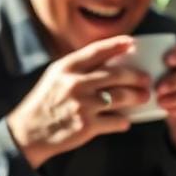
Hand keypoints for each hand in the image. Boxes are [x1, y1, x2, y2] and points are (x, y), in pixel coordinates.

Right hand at [7, 37, 151, 167]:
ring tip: (143, 97)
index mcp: (67, 68)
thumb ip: (79, 68)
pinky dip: (124, 121)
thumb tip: (112, 59)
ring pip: (121, 97)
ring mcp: (82, 105)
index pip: (97, 51)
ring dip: (137, 97)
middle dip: (137, 76)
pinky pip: (116, 121)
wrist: (29, 132)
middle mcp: (75, 83)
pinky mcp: (87, 126)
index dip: (117, 45)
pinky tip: (125, 121)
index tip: (132, 42)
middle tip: (146, 79)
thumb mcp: (56, 77)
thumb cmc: (47, 102)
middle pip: (117, 74)